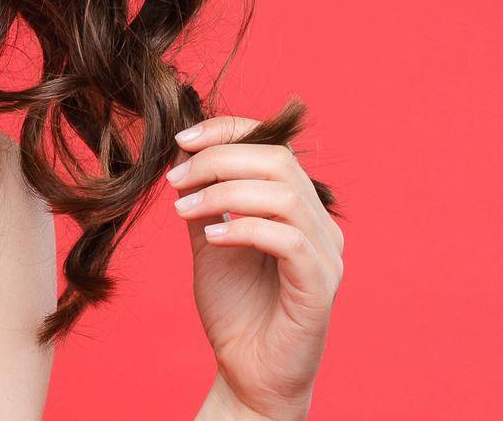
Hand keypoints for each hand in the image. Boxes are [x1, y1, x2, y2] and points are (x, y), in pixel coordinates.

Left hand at [165, 115, 343, 418]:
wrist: (247, 370)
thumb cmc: (234, 307)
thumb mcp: (209, 241)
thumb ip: (205, 201)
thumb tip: (185, 155)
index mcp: (297, 207)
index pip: (273, 145)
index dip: (227, 131)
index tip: (181, 139)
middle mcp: (320, 225)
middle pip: (278, 160)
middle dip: (218, 159)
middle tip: (176, 179)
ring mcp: (326, 255)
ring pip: (283, 195)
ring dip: (224, 193)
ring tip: (184, 208)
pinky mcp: (319, 287)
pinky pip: (289, 241)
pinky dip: (244, 229)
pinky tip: (212, 239)